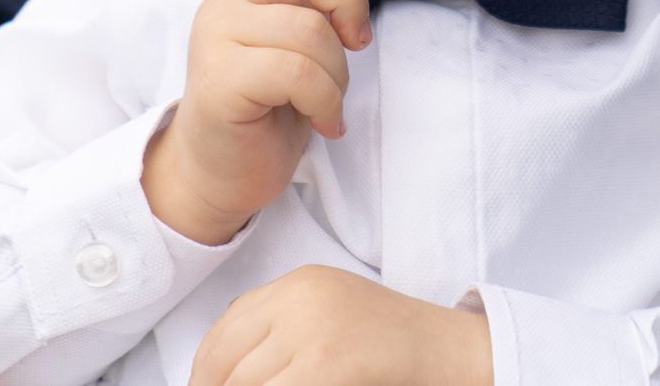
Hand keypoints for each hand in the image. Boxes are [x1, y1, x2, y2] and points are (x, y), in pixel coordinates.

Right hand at [143, 0, 372, 245]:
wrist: (220, 175)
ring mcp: (219, 38)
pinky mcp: (222, 80)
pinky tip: (324, 124)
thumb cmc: (265, 108)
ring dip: (337, 77)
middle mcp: (225, 2)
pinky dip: (326, 102)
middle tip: (357, 40)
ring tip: (325, 103)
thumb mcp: (296, 44)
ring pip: (310, 29)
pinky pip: (298, 71)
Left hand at [192, 265, 492, 385]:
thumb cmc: (396, 348)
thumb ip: (278, 328)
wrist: (455, 354)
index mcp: (298, 284)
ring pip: (241, 384)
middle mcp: (299, 298)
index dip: (204, 373)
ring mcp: (312, 329)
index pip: (224, 332)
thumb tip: (216, 369)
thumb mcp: (331, 317)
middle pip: (224, 360)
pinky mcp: (325, 364)